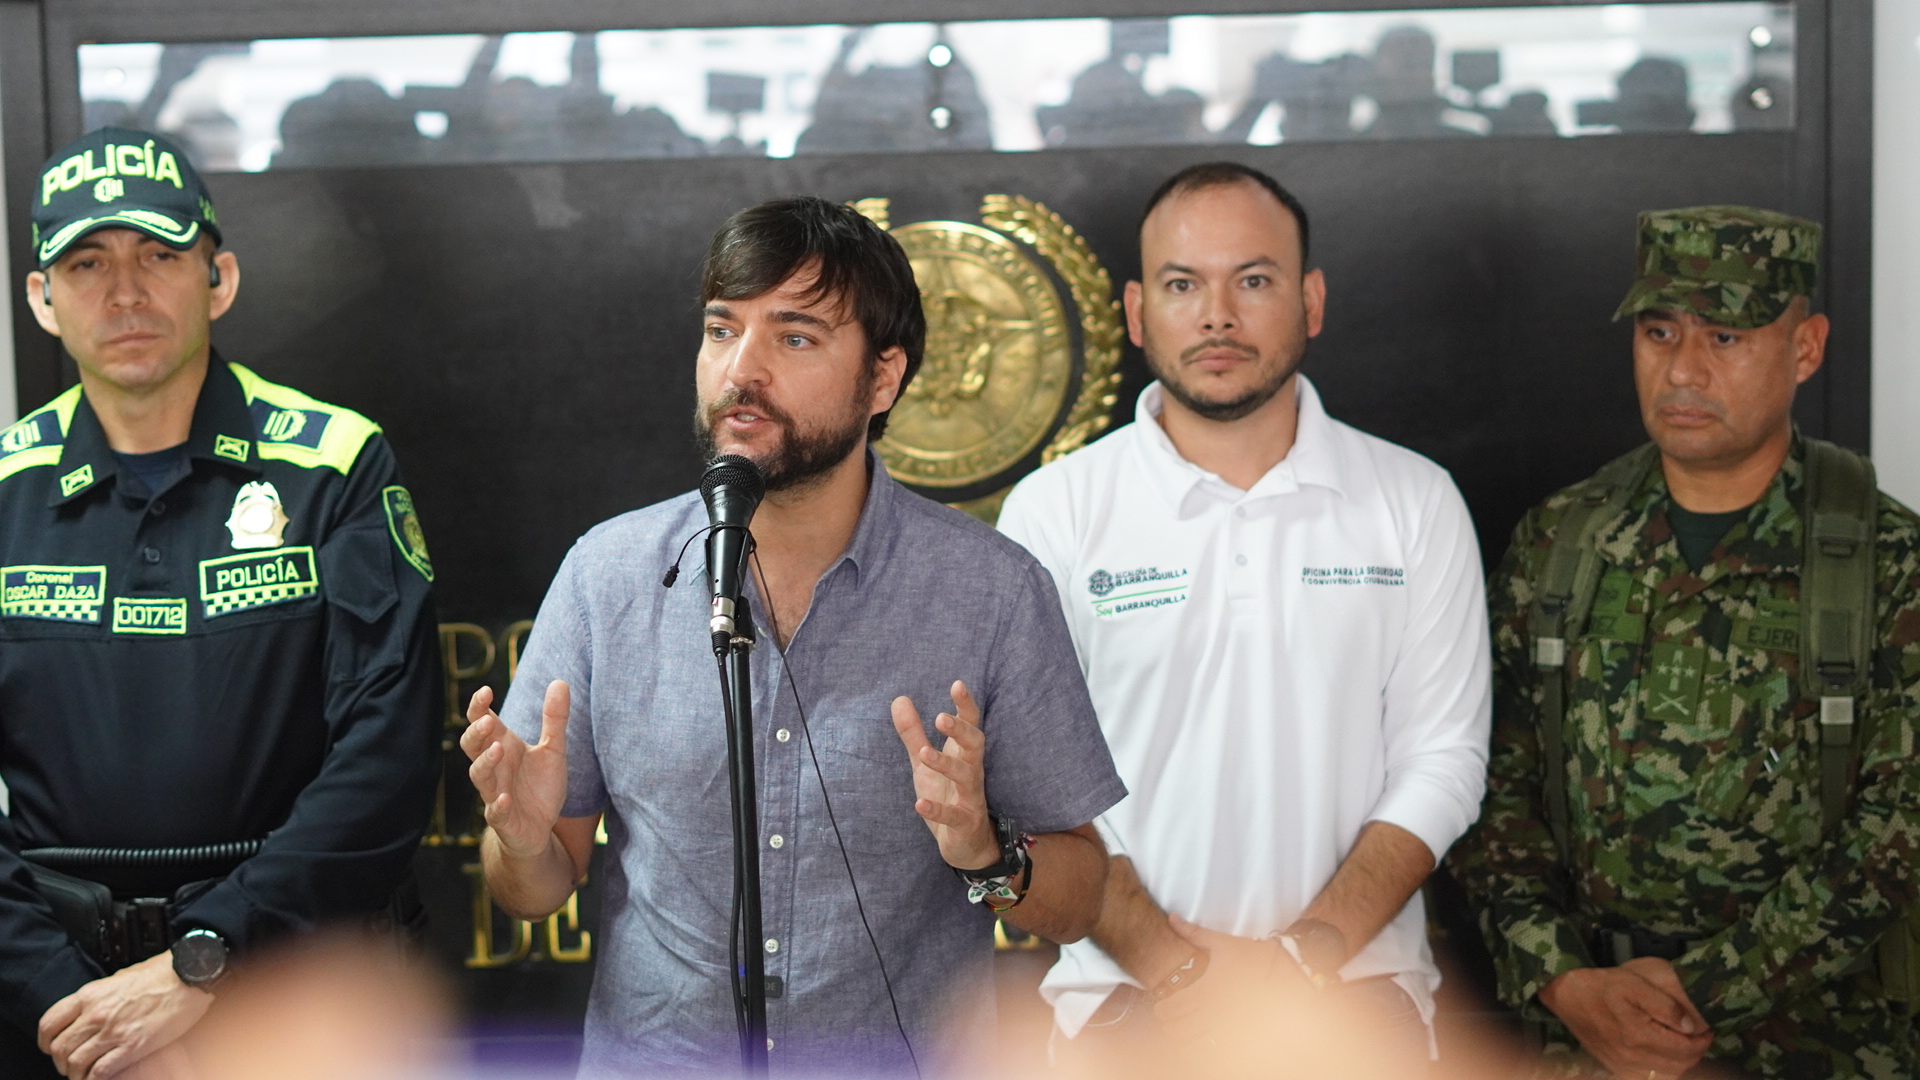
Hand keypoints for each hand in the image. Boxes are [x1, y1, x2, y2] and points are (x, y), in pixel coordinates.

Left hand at [38, 952, 211, 1079]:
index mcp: (90, 995)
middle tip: (69, 1065)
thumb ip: (101, 994)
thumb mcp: (121, 976)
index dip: (46, 1040)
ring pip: (76, 1063)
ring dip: (76, 1073)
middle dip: (61, 1062)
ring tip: (83, 1075)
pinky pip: (100, 1072)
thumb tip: (92, 1007)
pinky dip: (93, 1079)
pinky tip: (97, 1078)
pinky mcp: (133, 1046)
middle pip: (60, 1048)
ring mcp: (113, 1031)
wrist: (190, 976)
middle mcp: (96, 1014)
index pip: (49, 1023)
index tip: (50, 1047)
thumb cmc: (161, 973)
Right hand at [460, 681, 569, 859]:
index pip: (481, 722)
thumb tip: (560, 681)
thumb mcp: (553, 749)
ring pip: (479, 776)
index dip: (478, 707)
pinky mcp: (503, 819)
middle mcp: (494, 768)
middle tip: (487, 720)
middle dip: (476, 733)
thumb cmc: (540, 786)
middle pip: (471, 746)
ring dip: (485, 763)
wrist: (540, 828)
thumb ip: (555, 718)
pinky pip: (494, 813)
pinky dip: (498, 806)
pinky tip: (505, 799)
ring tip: (498, 749)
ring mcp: (495, 793)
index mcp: (503, 746)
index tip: (486, 691)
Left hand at [892, 681, 996, 869]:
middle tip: (941, 717)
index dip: (966, 705)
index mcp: (963, 755)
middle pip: (975, 746)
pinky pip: (954, 816)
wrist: (968, 845)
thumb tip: (899, 699)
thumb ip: (913, 733)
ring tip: (924, 754)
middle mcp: (972, 772)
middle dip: (961, 731)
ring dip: (947, 765)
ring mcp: (970, 799)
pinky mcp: (964, 824)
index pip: (970, 725)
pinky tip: (920, 804)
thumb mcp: (925, 763)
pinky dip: (938, 810)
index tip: (957, 684)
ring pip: (967, 778)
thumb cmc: (947, 795)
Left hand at [1153, 914, 1307, 1041]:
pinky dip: (1204, 1046)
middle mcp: (1216, 1012)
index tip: (1160, 1007)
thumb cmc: (1254, 956)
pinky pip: (1215, 1048)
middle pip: (1178, 1030)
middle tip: (1168, 1019)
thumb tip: (1172, 918)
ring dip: (1183, 1038)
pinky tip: (1204, 1036)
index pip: (1171, 1009)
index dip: (1160, 1010)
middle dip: (1169, 1026)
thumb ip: (1194, 933)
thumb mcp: (1222, 943)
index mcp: (1207, 990)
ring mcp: (1229, 1027)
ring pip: (1194, 1044)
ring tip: (1182, 1029)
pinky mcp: (1242, 1035)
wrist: (1289, 971)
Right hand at [1538, 961, 1712, 1078]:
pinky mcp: (1615, 1067)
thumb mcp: (1636, 983)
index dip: (1703, 1040)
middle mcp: (1632, 1058)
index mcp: (1640, 1037)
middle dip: (1695, 1052)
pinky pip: (1649, 1077)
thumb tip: (1691, 1027)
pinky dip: (1664, 1069)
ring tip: (1684, 1044)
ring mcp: (1623, 1066)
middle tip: (1699, 1035)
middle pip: (1680, 1066)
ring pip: (1667, 1075)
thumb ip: (1667, 1005)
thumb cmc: (1603, 984)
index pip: (1686, 1049)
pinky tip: (1664, 1054)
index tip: (1707, 1028)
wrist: (1567, 994)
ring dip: (1682, 1063)